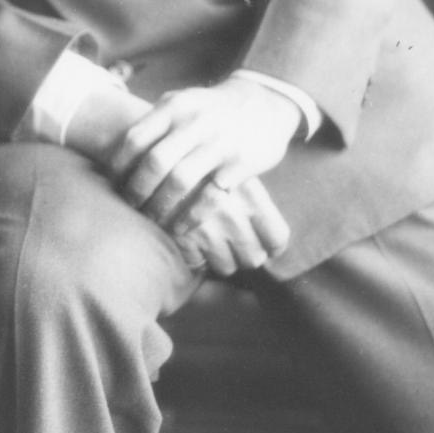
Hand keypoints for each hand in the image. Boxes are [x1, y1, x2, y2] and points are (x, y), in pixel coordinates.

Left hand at [108, 77, 301, 227]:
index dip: (120, 165)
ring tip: (151, 220)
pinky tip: (179, 227)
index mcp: (175, 106)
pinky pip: (210, 196)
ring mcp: (219, 143)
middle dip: (137, 189)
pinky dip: (190, 216)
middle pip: (155, 162)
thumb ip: (154, 121)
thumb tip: (118, 151)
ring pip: (180, 181)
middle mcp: (195, 123)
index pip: (136, 138)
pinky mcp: (240, 164)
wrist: (264, 101)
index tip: (113, 183)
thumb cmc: (211, 108)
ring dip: (160, 206)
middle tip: (130, 206)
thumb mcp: (182, 101)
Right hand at [168, 175, 290, 275]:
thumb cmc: (201, 169)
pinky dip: (196, 257)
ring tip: (209, 238)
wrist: (156, 165)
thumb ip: (253, 202)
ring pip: (228, 266)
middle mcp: (232, 212)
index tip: (263, 243)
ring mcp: (207, 227)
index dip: (271, 246)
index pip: (277, 237)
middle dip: (244, 254)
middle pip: (254, 257)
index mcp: (250, 193)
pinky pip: (200, 265)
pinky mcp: (183, 238)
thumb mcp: (231, 171)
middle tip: (231, 241)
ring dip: (220, 258)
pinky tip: (190, 238)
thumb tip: (272, 245)